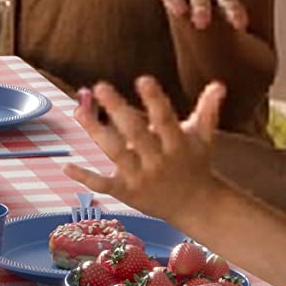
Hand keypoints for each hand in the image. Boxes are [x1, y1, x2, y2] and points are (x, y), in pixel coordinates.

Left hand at [74, 75, 227, 220]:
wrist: (195, 207)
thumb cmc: (195, 164)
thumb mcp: (204, 138)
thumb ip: (208, 110)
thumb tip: (218, 84)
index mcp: (177, 145)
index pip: (165, 120)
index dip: (155, 100)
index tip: (142, 79)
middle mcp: (158, 161)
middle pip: (135, 134)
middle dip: (118, 110)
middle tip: (100, 85)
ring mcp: (140, 178)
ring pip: (116, 153)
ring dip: (96, 131)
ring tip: (78, 110)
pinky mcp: (126, 192)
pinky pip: (103, 184)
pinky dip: (84, 177)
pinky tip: (66, 165)